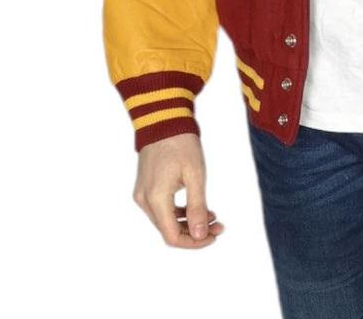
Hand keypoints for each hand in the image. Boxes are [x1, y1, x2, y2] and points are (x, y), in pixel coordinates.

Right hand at [132, 132, 224, 246]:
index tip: (214, 235)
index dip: (194, 242)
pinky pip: (161, 209)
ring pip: (165, 221)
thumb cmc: (181, 144)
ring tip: (213, 216)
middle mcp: (144, 200)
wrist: (164, 120)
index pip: (172, 236)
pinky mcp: (145, 187)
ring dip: (189, 222)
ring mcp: (142, 194)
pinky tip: (197, 207)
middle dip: (195, 232)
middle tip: (219, 225)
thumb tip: (200, 235)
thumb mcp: (195, 175)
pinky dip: (179, 212)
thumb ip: (197, 207)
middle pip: (169, 230)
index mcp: (155, 198)